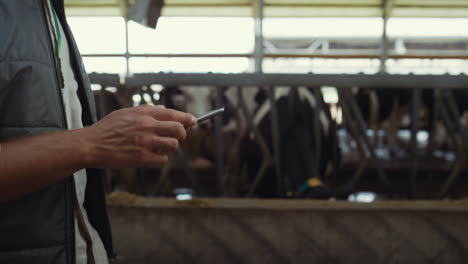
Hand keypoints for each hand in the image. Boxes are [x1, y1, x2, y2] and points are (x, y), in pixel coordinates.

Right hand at [79, 105, 196, 167]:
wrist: (91, 144)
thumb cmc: (107, 128)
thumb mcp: (126, 112)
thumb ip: (146, 111)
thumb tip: (164, 110)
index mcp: (144, 113)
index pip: (173, 114)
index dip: (187, 118)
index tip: (193, 121)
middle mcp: (147, 126)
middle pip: (179, 130)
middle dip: (182, 135)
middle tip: (177, 138)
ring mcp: (145, 142)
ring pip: (173, 145)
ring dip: (169, 148)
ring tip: (158, 148)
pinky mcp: (141, 157)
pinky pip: (162, 159)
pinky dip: (160, 159)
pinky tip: (151, 157)